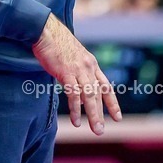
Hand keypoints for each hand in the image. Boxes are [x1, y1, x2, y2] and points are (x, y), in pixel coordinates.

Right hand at [31, 14, 121, 134]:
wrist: (45, 30)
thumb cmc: (56, 44)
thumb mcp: (73, 57)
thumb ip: (78, 71)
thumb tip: (78, 88)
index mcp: (91, 64)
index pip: (106, 86)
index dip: (112, 103)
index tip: (117, 117)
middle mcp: (88, 67)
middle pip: (98, 94)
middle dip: (101, 114)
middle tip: (101, 131)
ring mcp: (78, 69)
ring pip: (89, 96)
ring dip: (93, 115)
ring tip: (96, 129)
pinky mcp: (66, 72)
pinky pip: (73, 94)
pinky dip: (76, 109)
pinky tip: (76, 120)